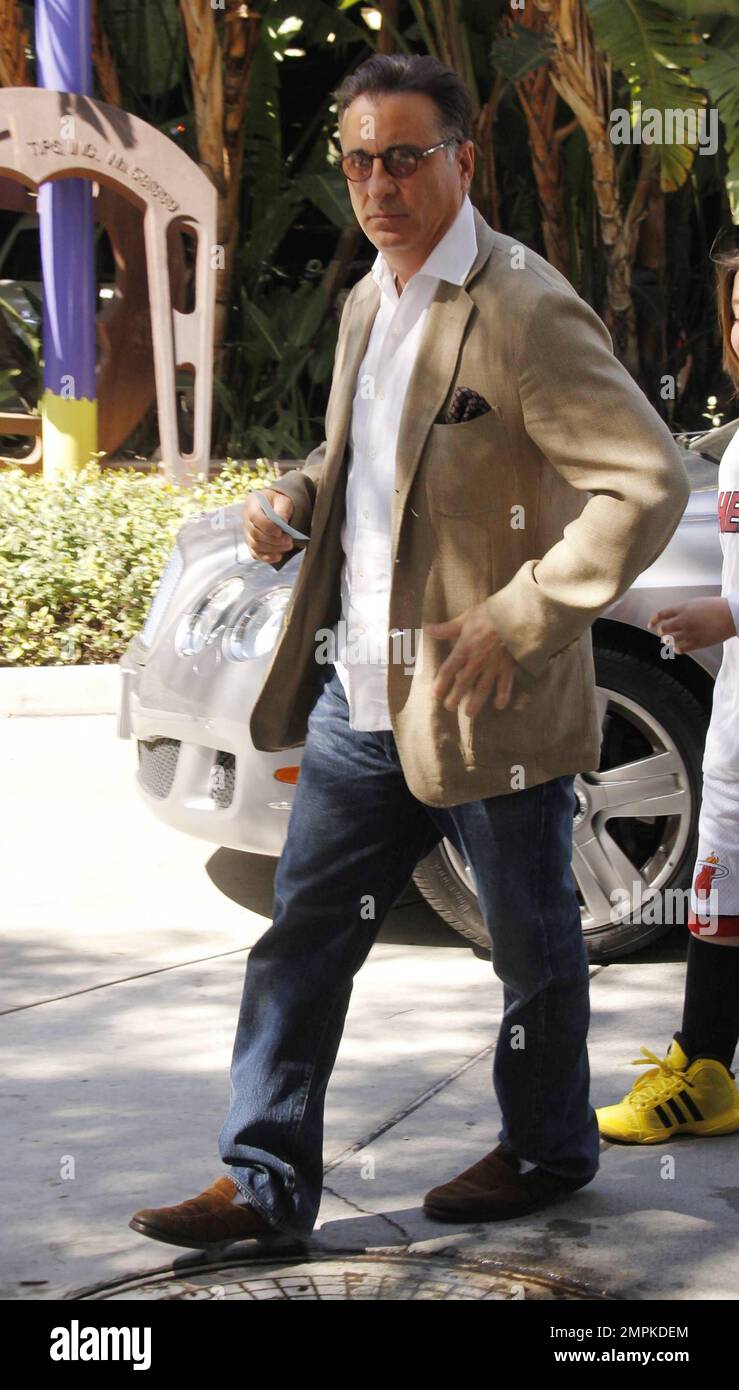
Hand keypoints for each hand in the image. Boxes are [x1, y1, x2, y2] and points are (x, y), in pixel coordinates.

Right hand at [243, 489, 296, 562]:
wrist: (274, 507)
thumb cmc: (278, 502)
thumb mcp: (283, 500)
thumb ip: (282, 509)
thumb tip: (282, 521)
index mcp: (252, 505)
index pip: (255, 517)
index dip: (267, 527)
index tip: (281, 531)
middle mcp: (246, 520)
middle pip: (255, 534)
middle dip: (274, 540)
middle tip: (289, 541)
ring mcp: (247, 533)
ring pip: (255, 545)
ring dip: (273, 549)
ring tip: (288, 546)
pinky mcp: (251, 544)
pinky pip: (255, 554)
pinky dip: (266, 557)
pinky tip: (278, 557)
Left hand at [425, 601, 531, 715]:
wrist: (517, 615)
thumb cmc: (490, 614)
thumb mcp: (466, 618)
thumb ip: (447, 628)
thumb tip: (428, 629)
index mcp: (465, 648)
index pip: (449, 670)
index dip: (441, 683)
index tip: (436, 695)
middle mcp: (477, 661)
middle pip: (463, 683)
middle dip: (455, 697)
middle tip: (449, 708)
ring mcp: (494, 666)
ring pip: (482, 689)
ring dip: (475, 703)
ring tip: (469, 714)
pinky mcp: (509, 667)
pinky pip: (505, 685)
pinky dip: (503, 696)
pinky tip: (499, 706)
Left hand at [648, 597, 735, 652]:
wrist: (732, 615)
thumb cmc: (716, 607)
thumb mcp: (696, 603)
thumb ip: (683, 610)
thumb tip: (673, 617)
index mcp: (683, 608)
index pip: (662, 614)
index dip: (653, 620)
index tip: (650, 624)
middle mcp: (684, 620)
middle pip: (662, 628)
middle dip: (660, 631)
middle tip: (662, 633)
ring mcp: (690, 632)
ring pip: (669, 640)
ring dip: (667, 640)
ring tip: (669, 640)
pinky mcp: (697, 643)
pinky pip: (680, 649)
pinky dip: (676, 648)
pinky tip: (678, 647)